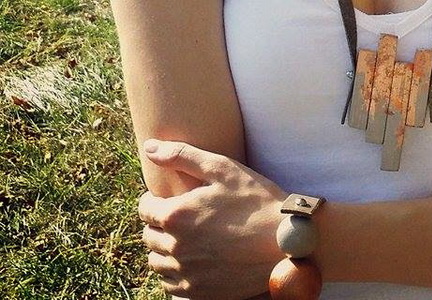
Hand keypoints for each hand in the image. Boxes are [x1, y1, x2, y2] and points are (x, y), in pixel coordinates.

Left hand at [138, 139, 283, 299]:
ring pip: (157, 262)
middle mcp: (175, 247)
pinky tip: (193, 259)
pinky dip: (174, 272)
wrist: (286, 242)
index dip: (154, 199)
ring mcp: (186, 273)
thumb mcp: (223, 168)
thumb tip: (150, 147)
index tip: (168, 196)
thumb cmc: (256, 200)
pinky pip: (170, 284)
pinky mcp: (198, 292)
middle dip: (159, 222)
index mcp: (176, 215)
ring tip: (186, 236)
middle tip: (181, 214)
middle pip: (149, 235)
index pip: (145, 209)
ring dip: (164, 248)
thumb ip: (182, 155)